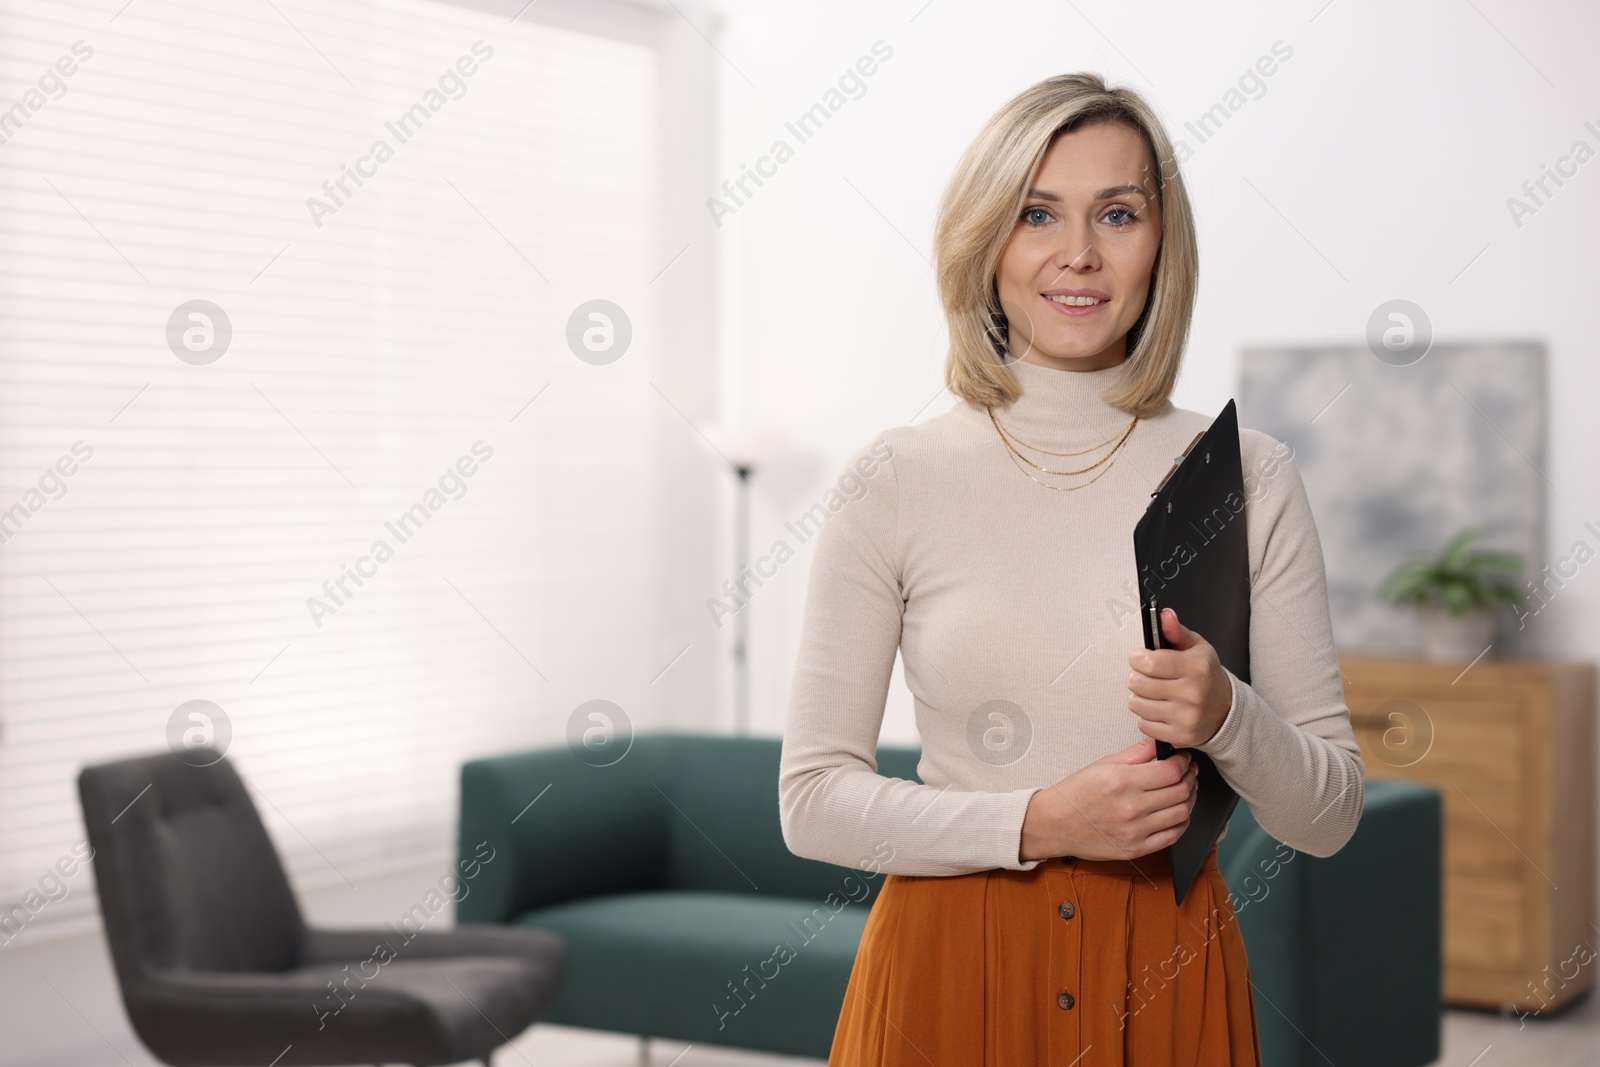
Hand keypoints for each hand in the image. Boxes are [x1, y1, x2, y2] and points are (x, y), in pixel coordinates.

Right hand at [1018, 738, 1198, 861]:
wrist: (1054, 824)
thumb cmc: (1076, 794)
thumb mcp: (1103, 764)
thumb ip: (1136, 753)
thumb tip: (1160, 745)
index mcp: (1122, 781)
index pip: (1171, 771)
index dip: (1184, 762)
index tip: (1184, 758)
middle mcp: (1130, 807)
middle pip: (1180, 791)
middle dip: (1190, 777)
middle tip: (1188, 771)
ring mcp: (1134, 831)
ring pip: (1181, 813)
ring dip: (1190, 799)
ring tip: (1185, 789)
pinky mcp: (1136, 849)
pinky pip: (1172, 836)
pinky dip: (1182, 821)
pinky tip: (1177, 812)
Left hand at [1126, 607, 1232, 749]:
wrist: (1225, 709)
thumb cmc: (1205, 675)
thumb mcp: (1196, 647)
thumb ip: (1176, 631)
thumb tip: (1164, 615)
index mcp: (1196, 667)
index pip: (1148, 663)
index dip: (1137, 658)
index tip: (1139, 658)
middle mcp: (1193, 693)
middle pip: (1138, 683)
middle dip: (1137, 677)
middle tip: (1148, 676)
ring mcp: (1187, 717)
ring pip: (1136, 704)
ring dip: (1140, 697)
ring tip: (1153, 692)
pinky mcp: (1180, 736)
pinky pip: (1143, 724)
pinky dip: (1147, 716)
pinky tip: (1160, 709)